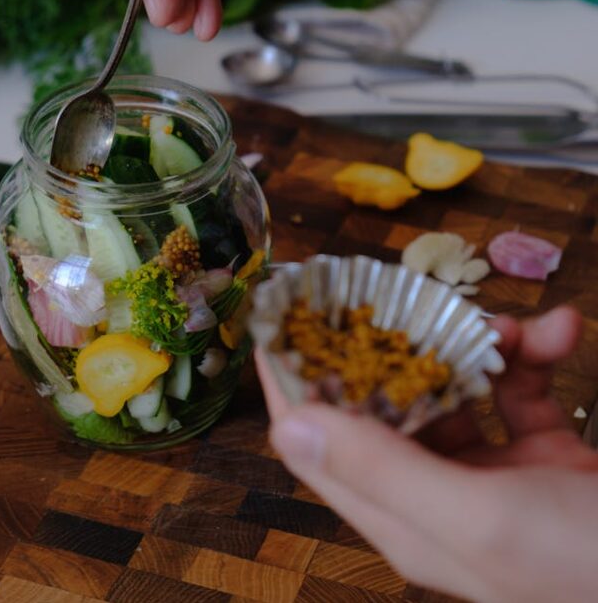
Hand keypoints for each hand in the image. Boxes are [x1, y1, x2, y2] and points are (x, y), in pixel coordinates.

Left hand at [256, 306, 597, 602]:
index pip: (317, 443)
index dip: (292, 379)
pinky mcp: (541, 452)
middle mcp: (436, 493)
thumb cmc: (584, 561)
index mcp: (403, 516)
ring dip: (476, 343)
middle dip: (388, 344)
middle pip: (384, 403)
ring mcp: (491, 473)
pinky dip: (534, 355)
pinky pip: (519, 387)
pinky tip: (562, 332)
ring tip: (511, 326)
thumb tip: (286, 425)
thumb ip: (382, 468)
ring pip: (453, 384)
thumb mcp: (478, 515)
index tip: (282, 313)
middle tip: (386, 289)